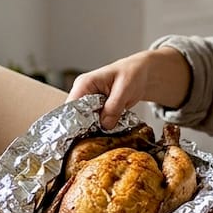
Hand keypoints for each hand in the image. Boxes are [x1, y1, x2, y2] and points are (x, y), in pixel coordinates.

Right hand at [67, 49, 190, 129]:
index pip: (70, 107)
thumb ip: (113, 107)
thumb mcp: (124, 89)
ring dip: (94, 130)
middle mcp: (83, 93)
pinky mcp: (97, 109)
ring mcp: (89, 102)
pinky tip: (108, 132)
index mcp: (84, 84)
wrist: (142, 74)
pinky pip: (95, 122)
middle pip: (75, 116)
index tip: (82, 136)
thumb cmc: (133, 73)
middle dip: (84, 129)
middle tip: (95, 139)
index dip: (74, 123)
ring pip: (84, 122)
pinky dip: (101, 128)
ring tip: (103, 136)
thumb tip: (105, 125)